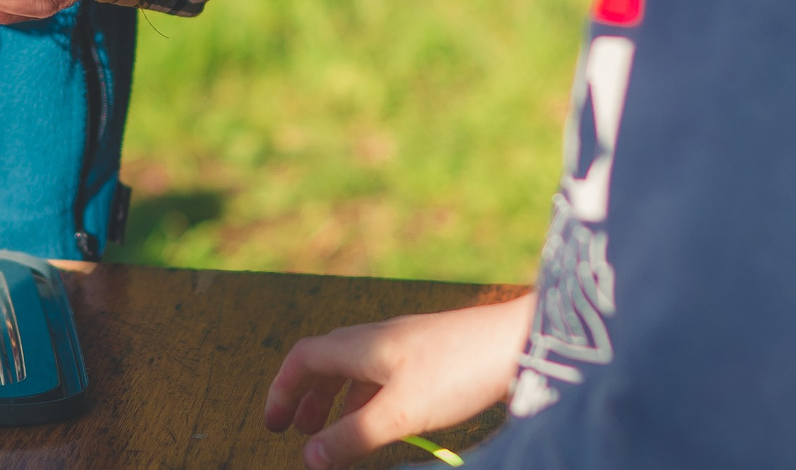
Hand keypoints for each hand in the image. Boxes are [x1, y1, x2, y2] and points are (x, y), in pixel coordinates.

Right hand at [262, 296, 533, 469]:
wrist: (521, 342)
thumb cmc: (459, 371)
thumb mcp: (400, 412)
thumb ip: (352, 436)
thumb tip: (308, 459)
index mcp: (364, 345)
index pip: (305, 358)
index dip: (283, 390)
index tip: (274, 424)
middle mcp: (380, 338)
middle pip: (327, 361)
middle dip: (307, 396)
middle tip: (298, 432)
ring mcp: (407, 344)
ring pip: (357, 370)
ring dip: (338, 401)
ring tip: (335, 434)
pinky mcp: (432, 355)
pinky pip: (384, 376)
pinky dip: (369, 400)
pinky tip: (384, 422)